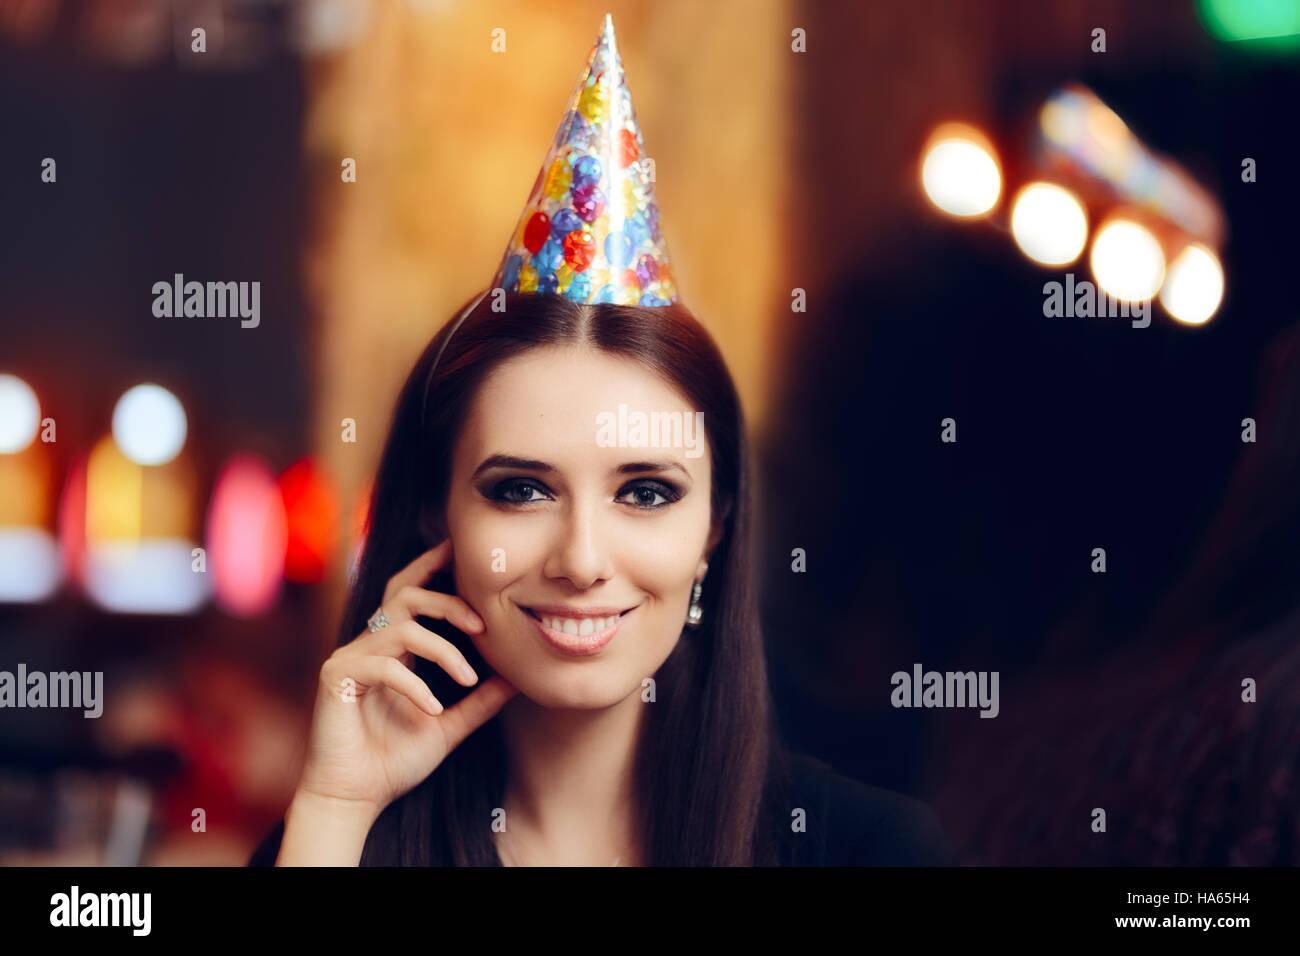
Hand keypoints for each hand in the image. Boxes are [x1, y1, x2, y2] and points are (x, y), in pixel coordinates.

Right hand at [294, 539, 516, 819]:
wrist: (352, 799)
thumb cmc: (394, 762)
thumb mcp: (449, 725)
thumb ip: (480, 700)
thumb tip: (519, 678)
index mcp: (392, 647)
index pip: (411, 592)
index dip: (433, 566)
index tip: (464, 553)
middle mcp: (369, 644)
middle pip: (406, 593)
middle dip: (448, 601)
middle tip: (483, 626)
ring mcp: (349, 658)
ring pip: (402, 627)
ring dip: (443, 650)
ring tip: (467, 678)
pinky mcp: (336, 677)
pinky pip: (383, 666)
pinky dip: (415, 686)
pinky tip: (433, 709)